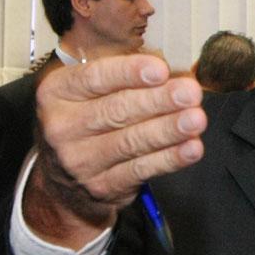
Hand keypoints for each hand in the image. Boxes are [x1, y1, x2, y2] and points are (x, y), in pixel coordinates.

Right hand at [25, 54, 206, 248]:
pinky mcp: (102, 186)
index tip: (160, 69)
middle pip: (117, 111)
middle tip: (190, 93)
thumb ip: (123, 76)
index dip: (129, 73)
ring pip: (131, 142)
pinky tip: (192, 148)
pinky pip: (142, 169)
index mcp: (57, 93)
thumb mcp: (89, 91)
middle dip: (159, 101)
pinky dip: (171, 158)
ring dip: (169, 129)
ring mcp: (80, 161)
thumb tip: (171, 68)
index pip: (94, 78)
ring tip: (196, 119)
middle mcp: (62, 127)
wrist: (64, 180)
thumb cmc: (88, 119)